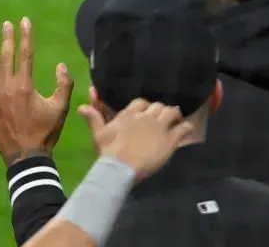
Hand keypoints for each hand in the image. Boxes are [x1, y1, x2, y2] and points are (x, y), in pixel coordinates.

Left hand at [0, 18, 74, 165]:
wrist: (26, 156)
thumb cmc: (44, 132)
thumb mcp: (60, 109)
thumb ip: (63, 86)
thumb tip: (61, 66)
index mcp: (25, 85)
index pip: (26, 54)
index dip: (25, 36)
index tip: (24, 21)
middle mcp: (7, 87)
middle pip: (7, 58)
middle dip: (7, 39)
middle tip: (5, 24)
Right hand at [78, 99, 193, 182]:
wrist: (121, 167)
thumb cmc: (108, 150)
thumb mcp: (98, 133)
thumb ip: (93, 117)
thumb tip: (80, 106)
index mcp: (129, 113)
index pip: (141, 102)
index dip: (145, 106)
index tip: (146, 112)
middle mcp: (146, 116)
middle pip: (158, 106)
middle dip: (161, 110)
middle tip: (162, 118)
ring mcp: (159, 127)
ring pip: (172, 113)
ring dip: (174, 115)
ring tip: (176, 120)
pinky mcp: (170, 140)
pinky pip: (183, 128)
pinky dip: (187, 127)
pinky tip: (188, 129)